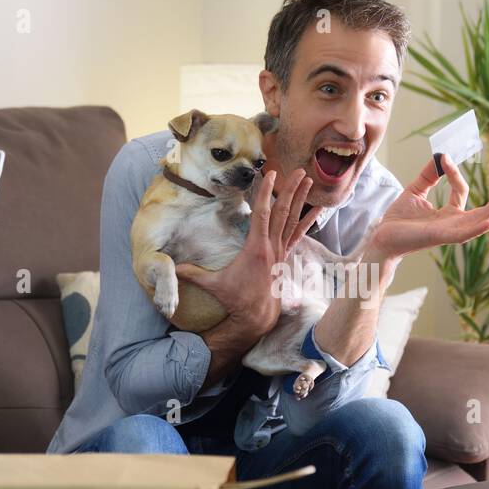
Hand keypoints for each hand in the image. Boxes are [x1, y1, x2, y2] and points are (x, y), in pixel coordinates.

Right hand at [175, 168, 321, 337]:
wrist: (256, 317)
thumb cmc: (236, 300)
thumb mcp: (213, 285)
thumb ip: (192, 273)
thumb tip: (171, 266)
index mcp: (256, 248)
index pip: (262, 213)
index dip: (266, 192)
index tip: (271, 173)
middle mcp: (272, 247)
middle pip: (283, 212)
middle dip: (291, 189)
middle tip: (298, 170)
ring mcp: (280, 252)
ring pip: (293, 220)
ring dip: (301, 199)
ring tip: (309, 181)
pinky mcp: (284, 257)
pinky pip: (298, 234)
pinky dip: (308, 220)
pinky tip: (317, 209)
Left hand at [364, 154, 488, 261]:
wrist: (382, 236)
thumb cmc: (398, 219)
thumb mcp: (415, 191)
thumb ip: (429, 176)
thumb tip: (440, 158)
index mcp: (448, 213)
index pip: (461, 190)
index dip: (455, 172)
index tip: (444, 157)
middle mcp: (452, 223)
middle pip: (481, 211)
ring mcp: (448, 231)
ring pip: (476, 222)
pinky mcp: (439, 237)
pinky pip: (461, 234)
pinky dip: (476, 229)